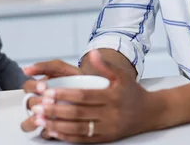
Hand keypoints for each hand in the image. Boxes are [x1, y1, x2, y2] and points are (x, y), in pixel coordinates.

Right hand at [20, 60, 82, 137]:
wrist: (95, 94)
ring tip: (46, 117)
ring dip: (34, 119)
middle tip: (49, 102)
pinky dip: (45, 131)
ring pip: (28, 122)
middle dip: (37, 102)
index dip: (33, 87)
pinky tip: (53, 128)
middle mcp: (39, 102)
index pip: (27, 87)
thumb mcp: (65, 70)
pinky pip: (42, 133)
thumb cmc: (78, 81)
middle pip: (28, 104)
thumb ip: (48, 66)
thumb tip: (26, 69)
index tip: (43, 87)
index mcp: (40, 87)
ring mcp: (44, 117)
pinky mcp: (51, 129)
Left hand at [30, 50, 164, 142]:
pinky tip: (53, 131)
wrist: (150, 113)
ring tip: (40, 119)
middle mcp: (110, 114)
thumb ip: (106, 65)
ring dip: (57, 125)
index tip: (49, 92)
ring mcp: (107, 128)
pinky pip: (83, 139)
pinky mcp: (105, 138)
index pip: (84, 96)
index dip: (66, 94)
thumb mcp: (123, 76)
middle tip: (38, 106)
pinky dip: (66, 136)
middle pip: (78, 113)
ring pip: (78, 129)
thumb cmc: (132, 92)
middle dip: (56, 110)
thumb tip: (93, 53)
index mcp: (112, 97)